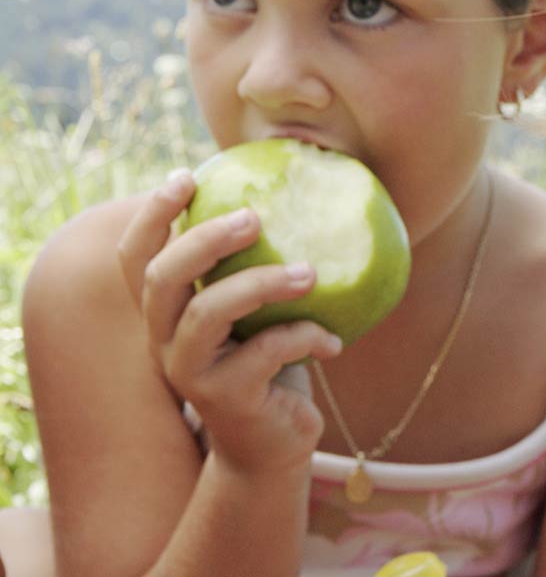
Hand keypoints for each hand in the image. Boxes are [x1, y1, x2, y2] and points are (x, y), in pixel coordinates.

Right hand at [115, 171, 342, 474]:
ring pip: (209, 313)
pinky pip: (265, 352)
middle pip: (162, 278)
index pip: (136, 259)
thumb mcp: (256, 313)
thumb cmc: (268, 363)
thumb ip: (254, 268)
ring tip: (310, 273)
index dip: (150, 216)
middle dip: (205, 240)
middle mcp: (165, 339)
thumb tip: (297, 196)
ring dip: (262, 284)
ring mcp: (190, 372)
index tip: (186, 176)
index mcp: (167, 312)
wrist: (272, 444)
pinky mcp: (225, 400)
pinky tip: (333, 342)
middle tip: (255, 216)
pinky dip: (305, 337)